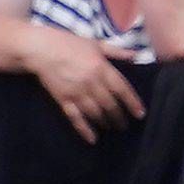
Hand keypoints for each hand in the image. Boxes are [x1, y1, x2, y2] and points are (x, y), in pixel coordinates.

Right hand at [19, 22, 144, 134]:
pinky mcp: (63, 100)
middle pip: (110, 105)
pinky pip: (76, 118)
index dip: (132, 103)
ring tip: (112, 128)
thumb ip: (118, 51)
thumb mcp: (97, 44)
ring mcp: (76, 93)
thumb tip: (137, 56)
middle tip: (125, 125)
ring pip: (95, 113)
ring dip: (105, 123)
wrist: (42, 50)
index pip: (122, 89)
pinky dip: (85, 130)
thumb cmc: (71, 44)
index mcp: (101, 68)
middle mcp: (91, 83)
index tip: (140, 114)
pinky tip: (92, 139)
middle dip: (119, 117)